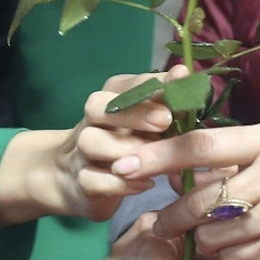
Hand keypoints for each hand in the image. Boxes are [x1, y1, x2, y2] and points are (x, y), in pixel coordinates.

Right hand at [0, 68, 185, 224]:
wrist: (75, 179)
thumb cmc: (122, 143)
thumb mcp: (143, 123)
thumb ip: (161, 104)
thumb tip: (185, 76)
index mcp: (107, 100)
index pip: (123, 84)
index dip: (151, 84)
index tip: (179, 81)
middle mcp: (90, 122)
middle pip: (97, 106)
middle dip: (132, 111)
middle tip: (165, 120)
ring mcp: (81, 153)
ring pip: (91, 142)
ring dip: (124, 148)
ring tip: (154, 157)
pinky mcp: (81, 184)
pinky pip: (93, 181)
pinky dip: (120, 183)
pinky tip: (146, 183)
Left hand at [113, 123, 259, 259]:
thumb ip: (239, 151)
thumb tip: (186, 168)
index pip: (203, 145)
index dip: (159, 155)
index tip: (125, 162)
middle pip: (202, 200)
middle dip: (171, 214)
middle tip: (155, 220)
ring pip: (215, 235)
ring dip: (199, 237)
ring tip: (201, 231)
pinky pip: (237, 258)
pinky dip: (223, 255)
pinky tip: (229, 246)